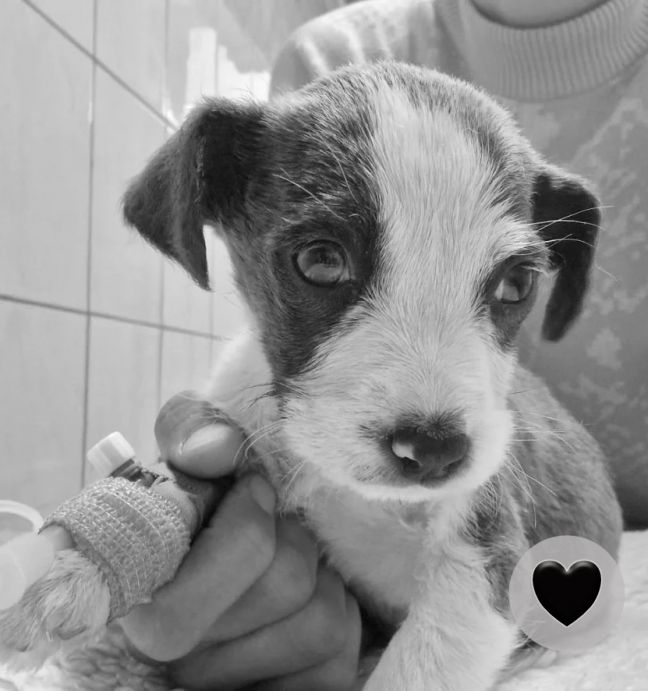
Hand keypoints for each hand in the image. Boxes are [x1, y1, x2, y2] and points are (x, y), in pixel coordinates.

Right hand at [120, 392, 361, 689]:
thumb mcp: (188, 453)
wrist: (224, 552)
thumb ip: (190, 431)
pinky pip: (341, 652)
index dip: (251, 518)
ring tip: (294, 563)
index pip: (227, 559)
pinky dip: (339, 610)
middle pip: (286, 580)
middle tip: (278, 524)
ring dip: (321, 575)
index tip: (256, 490)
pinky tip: (309, 599)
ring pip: (321, 620)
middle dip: (294, 536)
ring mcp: (226, 684)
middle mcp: (177, 653)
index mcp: (146, 591)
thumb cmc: (202, 503)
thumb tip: (215, 447)